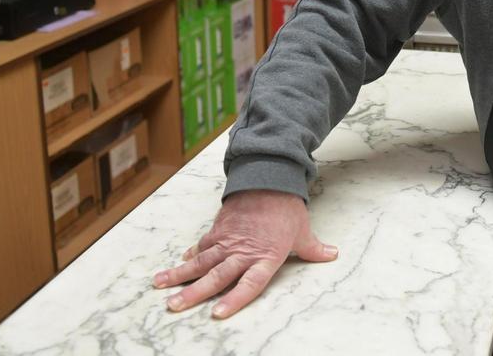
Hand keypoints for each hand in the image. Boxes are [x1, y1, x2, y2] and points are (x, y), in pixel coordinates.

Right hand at [152, 189, 337, 318]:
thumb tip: (332, 254)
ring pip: (201, 261)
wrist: (271, 177)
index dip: (235, 300)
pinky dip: (191, 255)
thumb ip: (314, 249)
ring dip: (180, 274)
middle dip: (194, 293)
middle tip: (173, 306)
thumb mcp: (303, 231)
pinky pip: (204, 245)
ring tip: (160, 285)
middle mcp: (244, 251)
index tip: (217, 314)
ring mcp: (229, 239)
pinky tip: (179, 263)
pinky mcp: (220, 228)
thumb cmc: (288, 208)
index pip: (249, 284)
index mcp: (266, 256)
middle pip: (216, 276)